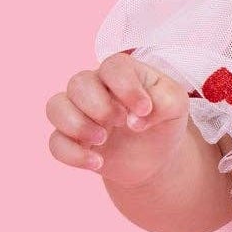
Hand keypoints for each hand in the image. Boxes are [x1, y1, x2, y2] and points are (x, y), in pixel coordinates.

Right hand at [46, 50, 192, 187]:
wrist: (155, 156)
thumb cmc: (163, 119)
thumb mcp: (176, 106)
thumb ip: (165, 102)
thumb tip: (136, 120)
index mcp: (121, 73)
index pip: (113, 68)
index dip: (126, 88)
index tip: (145, 110)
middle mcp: (94, 87)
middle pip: (78, 83)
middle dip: (100, 106)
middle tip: (121, 122)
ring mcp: (79, 113)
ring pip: (55, 107)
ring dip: (77, 125)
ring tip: (103, 139)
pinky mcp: (72, 140)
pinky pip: (55, 143)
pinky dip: (73, 154)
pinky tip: (97, 163)